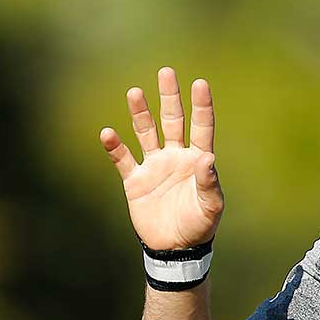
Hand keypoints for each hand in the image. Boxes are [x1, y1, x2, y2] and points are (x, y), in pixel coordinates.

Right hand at [99, 67, 223, 250]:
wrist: (175, 248)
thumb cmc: (199, 226)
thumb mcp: (211, 206)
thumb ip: (209, 182)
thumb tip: (207, 158)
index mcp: (197, 160)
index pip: (201, 127)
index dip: (201, 106)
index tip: (200, 83)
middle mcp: (175, 157)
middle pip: (172, 121)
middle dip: (170, 98)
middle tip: (166, 72)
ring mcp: (154, 166)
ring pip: (146, 133)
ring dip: (141, 114)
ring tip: (135, 92)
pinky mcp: (135, 181)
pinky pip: (123, 159)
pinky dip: (115, 147)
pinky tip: (108, 133)